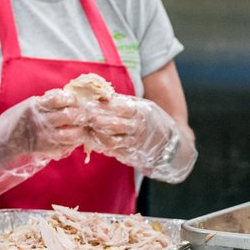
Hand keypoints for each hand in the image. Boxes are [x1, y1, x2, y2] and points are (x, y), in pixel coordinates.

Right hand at [0, 88, 83, 198]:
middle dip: (81, 114)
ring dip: (80, 130)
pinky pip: (66, 145)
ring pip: (71, 133)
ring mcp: (44, 136)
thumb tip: (65, 98)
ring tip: (82, 128)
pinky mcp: (46, 149)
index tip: (76, 100)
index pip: (59, 98)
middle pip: (69, 115)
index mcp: (34, 106)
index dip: (72, 98)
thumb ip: (43, 103)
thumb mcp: (25, 106)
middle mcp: (40, 120)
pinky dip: (73, 142)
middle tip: (85, 114)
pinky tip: (74, 138)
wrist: (2, 144)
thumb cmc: (14, 122)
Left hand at [82, 93, 196, 182]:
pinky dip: (99, 145)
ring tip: (84, 127)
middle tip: (80, 116)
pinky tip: (90, 139)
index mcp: (140, 111)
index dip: (101, 105)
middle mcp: (138, 128)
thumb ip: (119, 102)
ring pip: (110, 140)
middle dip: (94, 120)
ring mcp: (134, 143)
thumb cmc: (148, 119)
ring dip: (94, 134)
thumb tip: (96, 94)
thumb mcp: (139, 106)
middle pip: (112, 124)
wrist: (168, 143)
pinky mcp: (129, 155)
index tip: (87, 102)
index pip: (119, 107)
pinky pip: (111, 150)